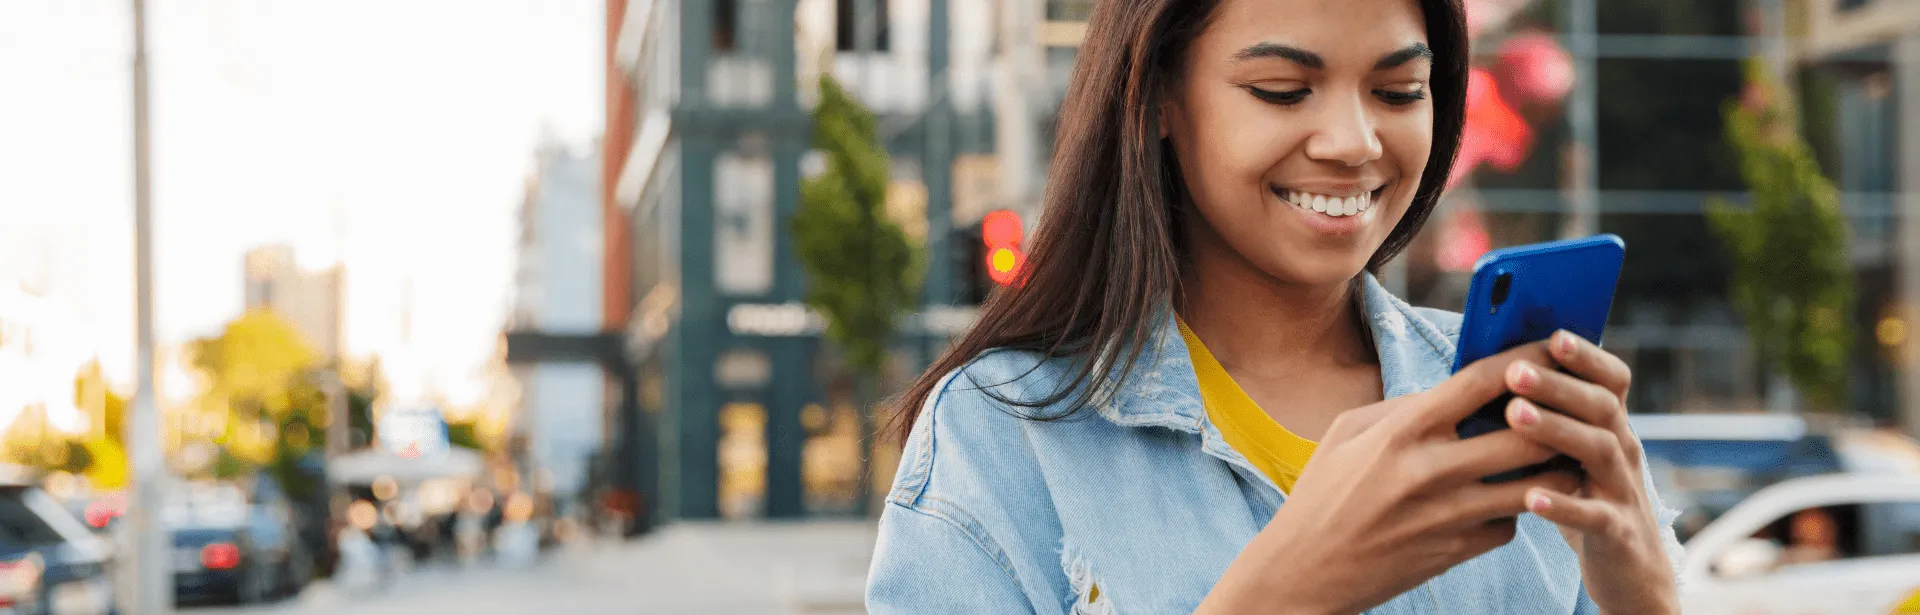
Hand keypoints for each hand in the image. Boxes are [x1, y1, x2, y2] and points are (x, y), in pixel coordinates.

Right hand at [1198, 342, 1580, 614]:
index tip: (1552, 347)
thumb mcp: (1347, 433)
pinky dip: (1516, 508)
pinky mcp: (1458, 551)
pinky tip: (1511, 498)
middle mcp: (1430, 470)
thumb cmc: (1322, 494)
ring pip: (1536, 485)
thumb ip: (1403, 407)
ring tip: (1563, 450)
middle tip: (1572, 405)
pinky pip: (1510, 523)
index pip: (1481, 381)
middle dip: (1558, 416)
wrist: (1304, 572)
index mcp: (1402, 430)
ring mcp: (1449, 515)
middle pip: (1527, 434)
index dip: (1526, 358)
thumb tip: (1455, 391)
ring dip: (1555, 466)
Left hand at [1501, 330, 1677, 613]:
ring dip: (1557, 429)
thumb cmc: (1584, 498)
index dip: (1587, 356)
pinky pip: (1594, 516)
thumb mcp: (1571, 454)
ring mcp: (1624, 490)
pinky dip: (1564, 505)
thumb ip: (1547, 417)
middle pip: (1600, 406)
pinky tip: (1531, 496)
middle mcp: (1623, 450)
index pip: (1611, 380)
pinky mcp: (1617, 532)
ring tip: (1514, 416)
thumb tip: (1491, 371)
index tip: (1553, 334)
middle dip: (1558, 385)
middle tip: (1515, 371)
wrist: (1630, 571)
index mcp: (1610, 426)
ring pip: (1599, 450)